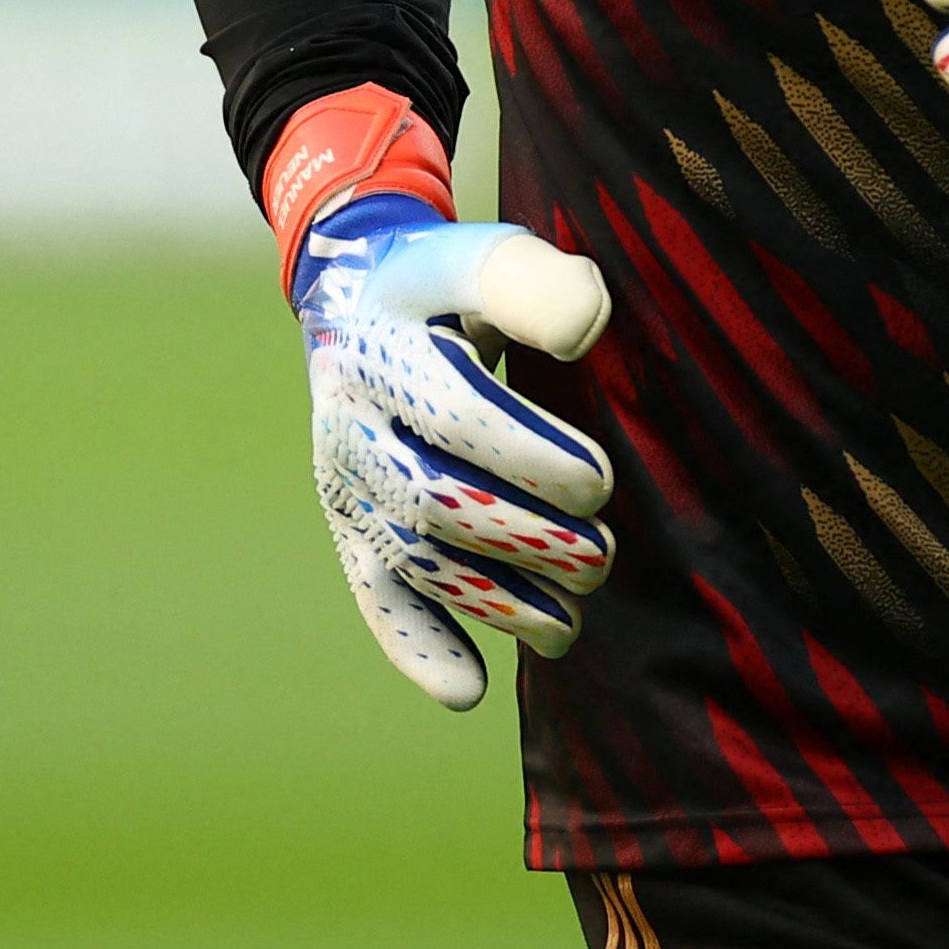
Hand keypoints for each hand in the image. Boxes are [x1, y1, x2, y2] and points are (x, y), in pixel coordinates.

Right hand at [292, 194, 617, 707]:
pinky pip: (375, 597)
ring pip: (417, 561)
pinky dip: (418, 648)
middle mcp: (354, 420)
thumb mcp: (484, 258)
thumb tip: (588, 325)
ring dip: (497, 603)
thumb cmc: (453, 285)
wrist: (362, 301)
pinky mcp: (353, 530)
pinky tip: (470, 690)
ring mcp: (348, 481)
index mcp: (387, 345)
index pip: (456, 413)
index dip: (531, 455)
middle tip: (599, 554)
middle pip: (437, 501)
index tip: (599, 482)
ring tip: (570, 622)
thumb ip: (535, 282)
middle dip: (527, 540)